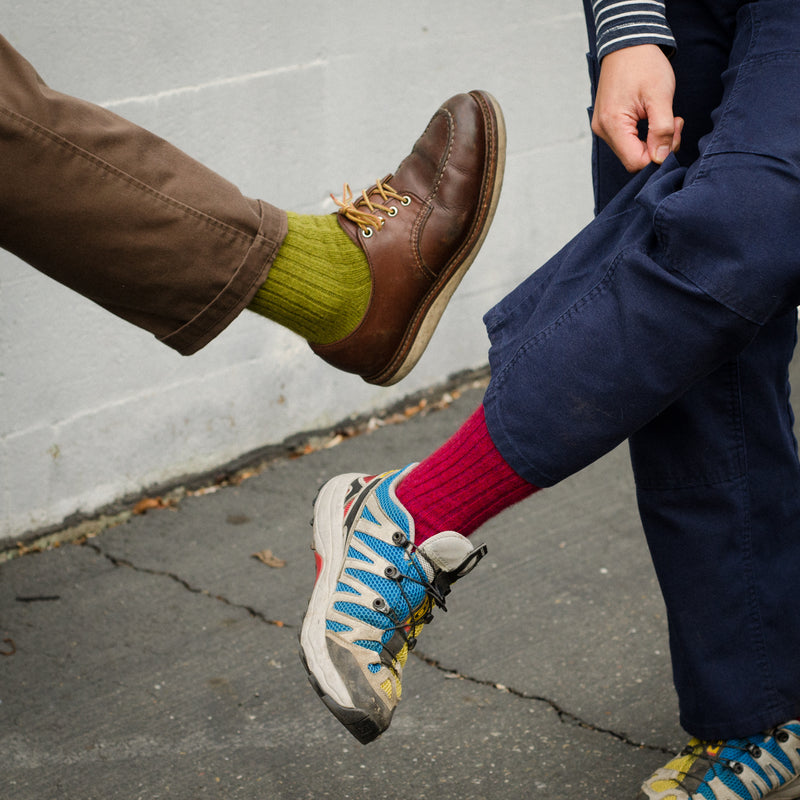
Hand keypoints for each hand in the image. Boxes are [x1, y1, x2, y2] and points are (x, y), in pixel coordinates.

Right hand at [591, 44, 682, 171]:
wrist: (628, 43)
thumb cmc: (644, 64)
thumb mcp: (660, 96)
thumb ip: (662, 130)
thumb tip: (661, 158)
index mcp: (613, 125)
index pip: (636, 162)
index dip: (659, 154)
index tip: (674, 130)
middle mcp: (603, 130)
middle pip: (633, 158)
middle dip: (658, 146)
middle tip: (673, 122)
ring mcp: (602, 127)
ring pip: (631, 151)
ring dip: (652, 140)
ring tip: (663, 115)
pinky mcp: (606, 123)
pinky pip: (626, 140)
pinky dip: (643, 135)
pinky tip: (651, 117)